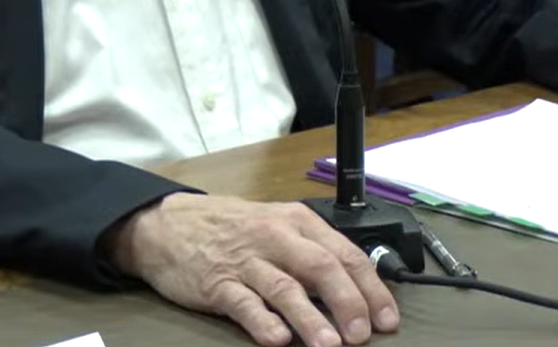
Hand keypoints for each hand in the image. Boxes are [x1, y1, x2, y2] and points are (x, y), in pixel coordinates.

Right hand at [105, 193, 399, 346]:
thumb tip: (356, 290)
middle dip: (348, 303)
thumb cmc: (230, 228)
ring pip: (286, 288)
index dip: (370, 289)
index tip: (387, 318)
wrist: (169, 224)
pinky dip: (263, 322)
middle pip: (322, 268)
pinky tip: (278, 339)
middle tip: (363, 334)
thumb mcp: (278, 226)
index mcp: (297, 222)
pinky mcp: (218, 283)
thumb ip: (313, 252)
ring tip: (329, 345)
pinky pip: (244, 303)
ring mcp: (246, 261)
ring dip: (311, 318)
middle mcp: (276, 238)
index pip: (345, 254)